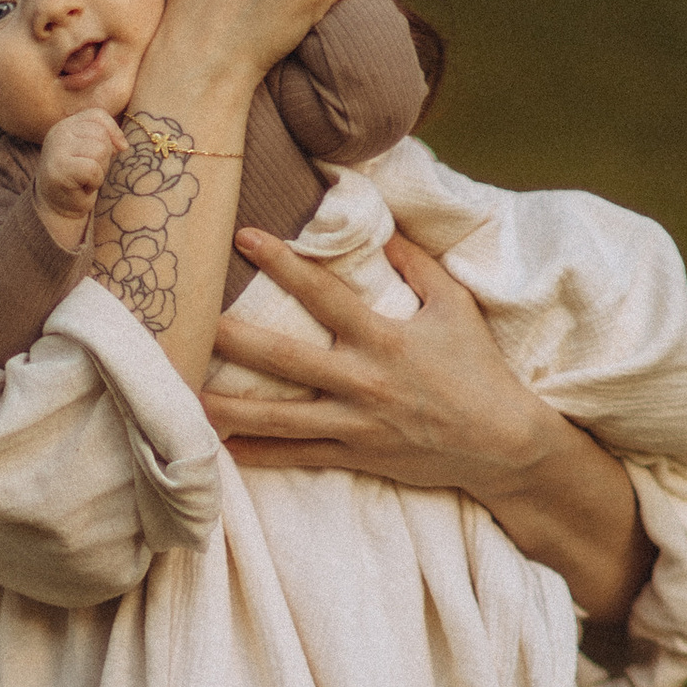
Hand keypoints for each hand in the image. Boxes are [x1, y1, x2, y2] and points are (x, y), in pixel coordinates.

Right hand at [34, 105, 120, 236]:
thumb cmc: (80, 179)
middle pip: (101, 134)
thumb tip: (123, 145)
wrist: (58, 207)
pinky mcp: (59, 168)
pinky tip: (83, 187)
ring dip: (100, 170)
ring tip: (86, 179)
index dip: (112, 133)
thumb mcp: (93, 151)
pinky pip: (93, 169)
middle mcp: (59, 131)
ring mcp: (57, 149)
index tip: (114, 151)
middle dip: (105, 157)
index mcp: (67, 124)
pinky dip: (94, 182)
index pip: (98, 115)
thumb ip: (105, 136)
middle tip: (90, 172)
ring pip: (100, 150)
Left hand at [213, 229, 552, 491]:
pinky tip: (221, 449)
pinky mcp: (356, 456)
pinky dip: (258, 455)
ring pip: (280, 419)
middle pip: (285, 360)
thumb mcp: (456, 307)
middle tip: (188, 325)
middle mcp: (363, 381)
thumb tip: (383, 229)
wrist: (501, 444)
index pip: (323, 294)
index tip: (244, 236)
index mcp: (384, 338)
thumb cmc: (478, 371)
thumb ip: (418, 265)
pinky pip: (297, 457)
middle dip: (234, 341)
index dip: (283, 262)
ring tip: (185, 397)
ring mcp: (356, 424)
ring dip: (230, 409)